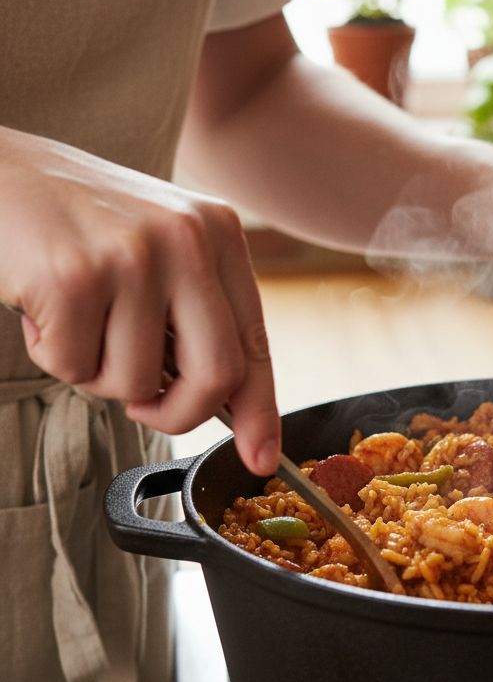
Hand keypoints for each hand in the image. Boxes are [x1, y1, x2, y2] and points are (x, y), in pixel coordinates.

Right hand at [0, 126, 280, 474]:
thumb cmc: (77, 222)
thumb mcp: (159, 248)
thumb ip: (195, 311)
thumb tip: (226, 402)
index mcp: (218, 234)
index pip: (255, 342)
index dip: (262, 410)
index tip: (262, 458)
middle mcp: (187, 240)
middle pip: (215, 376)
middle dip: (176, 414)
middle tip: (143, 406)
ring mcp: (133, 255)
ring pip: (135, 381)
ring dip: (95, 372)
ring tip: (75, 319)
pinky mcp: (74, 275)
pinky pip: (73, 366)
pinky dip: (50, 353)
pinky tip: (41, 305)